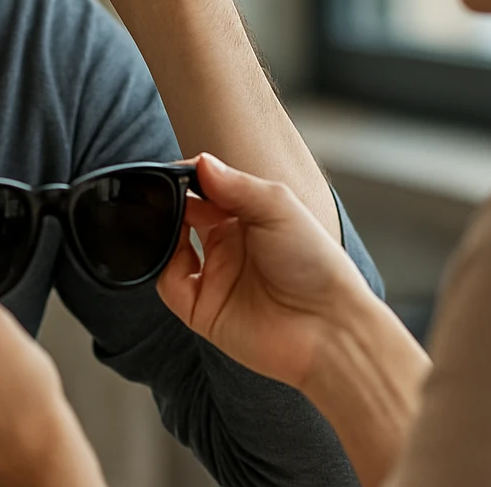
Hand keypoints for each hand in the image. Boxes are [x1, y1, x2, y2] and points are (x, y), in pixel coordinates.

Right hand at [157, 154, 376, 393]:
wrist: (328, 328)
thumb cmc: (316, 266)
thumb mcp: (279, 209)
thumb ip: (237, 184)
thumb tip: (200, 162)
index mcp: (251, 218)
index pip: (210, 189)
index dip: (192, 177)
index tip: (178, 169)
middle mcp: (231, 245)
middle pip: (187, 214)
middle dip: (173, 199)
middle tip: (168, 191)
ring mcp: (215, 276)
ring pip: (170, 246)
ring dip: (164, 227)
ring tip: (171, 216)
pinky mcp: (202, 309)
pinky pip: (169, 283)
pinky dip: (162, 264)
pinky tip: (175, 248)